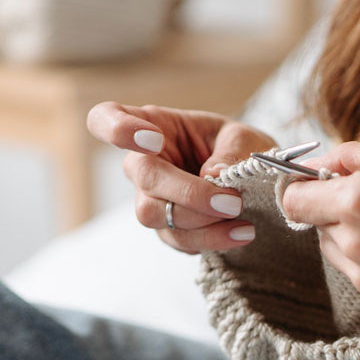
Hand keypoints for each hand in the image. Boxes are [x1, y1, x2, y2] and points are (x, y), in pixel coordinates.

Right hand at [86, 102, 274, 252]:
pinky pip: (178, 240)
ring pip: (154, 215)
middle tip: (233, 202)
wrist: (253, 185)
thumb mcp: (243, 139)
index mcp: (152, 125)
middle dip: (190, 193)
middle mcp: (142, 165)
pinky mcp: (166, 230)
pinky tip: (239, 233)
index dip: (118, 129)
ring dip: (201, 223)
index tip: (152, 140)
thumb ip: (231, 152)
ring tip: (243, 223)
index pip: (106, 119)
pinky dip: (211, 240)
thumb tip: (214, 175)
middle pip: (144, 177)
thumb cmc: (238, 150)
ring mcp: (150, 200)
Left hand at [282, 141, 359, 311]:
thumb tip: (322, 162)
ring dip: (352, 236)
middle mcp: (355, 242)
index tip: (320, 184)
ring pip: (336, 251)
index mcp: (357, 200)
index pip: (293, 199)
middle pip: (315, 226)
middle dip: (334, 211)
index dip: (303, 188)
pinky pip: (358, 273)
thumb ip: (353, 157)